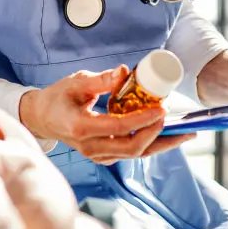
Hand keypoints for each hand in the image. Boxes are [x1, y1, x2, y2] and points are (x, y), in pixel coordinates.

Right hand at [19, 67, 195, 164]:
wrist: (42, 118)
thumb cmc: (58, 98)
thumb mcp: (76, 82)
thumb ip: (101, 80)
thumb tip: (124, 72)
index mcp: (81, 128)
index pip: (117, 128)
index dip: (141, 120)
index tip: (160, 108)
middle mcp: (90, 147)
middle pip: (131, 149)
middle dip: (157, 135)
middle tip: (174, 118)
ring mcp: (97, 155)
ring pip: (135, 154)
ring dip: (161, 143)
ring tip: (185, 132)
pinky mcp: (104, 156)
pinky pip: (131, 153)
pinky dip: (151, 144)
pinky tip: (167, 134)